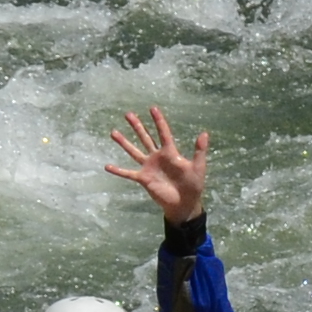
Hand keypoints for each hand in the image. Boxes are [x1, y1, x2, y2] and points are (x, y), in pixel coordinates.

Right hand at [102, 105, 210, 224]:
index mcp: (170, 153)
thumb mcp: (198, 167)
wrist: (184, 203)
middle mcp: (157, 157)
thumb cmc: (193, 185)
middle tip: (128, 114)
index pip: (163, 133)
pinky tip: (107, 166)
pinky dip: (118, 171)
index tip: (152, 108)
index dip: (158, 121)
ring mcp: (149, 167)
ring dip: (124, 142)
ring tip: (113, 132)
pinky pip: (128, 173)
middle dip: (137, 126)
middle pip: (145, 138)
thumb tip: (204, 133)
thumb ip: (199, 151)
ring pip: (134, 152)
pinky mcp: (144, 179)